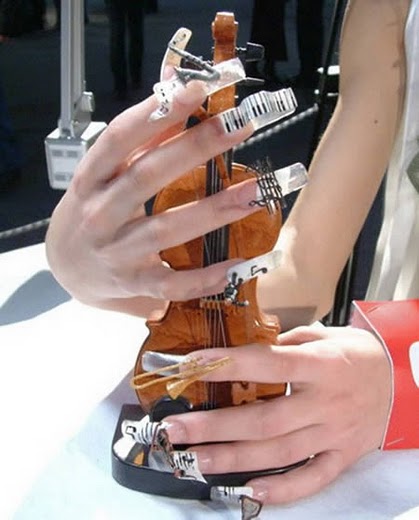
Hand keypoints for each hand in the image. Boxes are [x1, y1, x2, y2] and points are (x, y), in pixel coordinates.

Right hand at [46, 82, 256, 309]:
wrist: (65, 268)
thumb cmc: (90, 211)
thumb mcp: (104, 173)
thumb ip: (140, 138)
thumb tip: (176, 90)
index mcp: (90, 178)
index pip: (120, 139)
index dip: (156, 113)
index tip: (197, 89)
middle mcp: (100, 213)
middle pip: (148, 177)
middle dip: (195, 148)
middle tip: (240, 126)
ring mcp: (116, 252)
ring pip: (166, 229)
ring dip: (213, 209)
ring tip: (256, 191)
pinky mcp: (133, 284)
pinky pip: (171, 282)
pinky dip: (204, 276)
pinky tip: (238, 263)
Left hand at [165, 325, 391, 503]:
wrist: (402, 380)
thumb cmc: (357, 353)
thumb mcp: (324, 334)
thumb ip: (286, 342)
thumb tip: (246, 351)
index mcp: (321, 365)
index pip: (267, 364)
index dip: (228, 365)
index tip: (190, 366)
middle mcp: (325, 403)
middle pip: (264, 420)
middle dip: (215, 426)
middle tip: (175, 428)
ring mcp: (334, 434)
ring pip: (279, 453)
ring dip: (233, 458)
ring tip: (194, 459)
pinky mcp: (343, 456)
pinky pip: (313, 479)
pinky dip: (284, 490)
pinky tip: (251, 492)